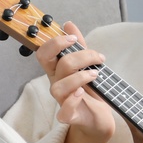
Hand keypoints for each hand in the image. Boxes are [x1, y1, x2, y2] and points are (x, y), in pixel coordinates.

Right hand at [35, 21, 113, 138]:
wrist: (99, 117)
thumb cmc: (91, 91)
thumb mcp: (87, 65)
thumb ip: (78, 46)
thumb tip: (68, 24)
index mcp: (57, 70)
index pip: (44, 53)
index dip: (55, 43)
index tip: (73, 39)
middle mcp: (56, 84)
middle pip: (59, 65)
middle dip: (81, 56)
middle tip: (98, 58)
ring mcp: (61, 100)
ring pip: (59, 87)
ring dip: (80, 77)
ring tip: (96, 75)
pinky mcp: (69, 116)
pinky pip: (64, 110)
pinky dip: (72, 100)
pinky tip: (82, 93)